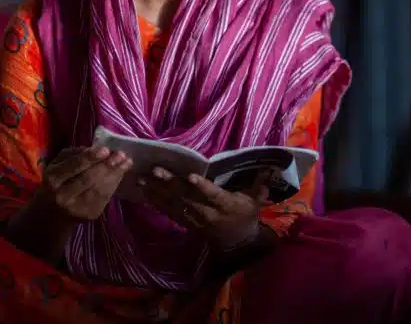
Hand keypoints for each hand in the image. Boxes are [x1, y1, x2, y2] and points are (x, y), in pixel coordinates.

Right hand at [35, 146, 131, 222]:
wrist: (53, 214)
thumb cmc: (57, 182)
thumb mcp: (57, 165)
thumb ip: (73, 155)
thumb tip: (95, 147)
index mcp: (53, 179)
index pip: (73, 166)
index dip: (90, 157)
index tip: (106, 149)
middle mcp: (63, 195)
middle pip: (88, 179)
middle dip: (106, 165)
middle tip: (121, 154)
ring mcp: (78, 208)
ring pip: (99, 188)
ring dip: (115, 174)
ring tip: (127, 162)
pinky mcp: (90, 215)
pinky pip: (105, 196)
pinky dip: (114, 183)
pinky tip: (121, 173)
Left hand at [138, 167, 269, 248]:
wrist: (236, 243)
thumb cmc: (246, 215)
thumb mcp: (256, 201)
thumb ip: (259, 184)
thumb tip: (268, 167)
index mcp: (225, 205)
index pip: (212, 195)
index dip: (201, 186)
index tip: (190, 176)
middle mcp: (207, 212)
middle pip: (186, 197)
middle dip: (169, 183)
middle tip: (154, 170)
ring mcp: (194, 218)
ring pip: (173, 203)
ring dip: (156, 191)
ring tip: (141, 179)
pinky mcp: (186, 222)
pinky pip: (169, 211)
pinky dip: (156, 201)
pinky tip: (144, 191)